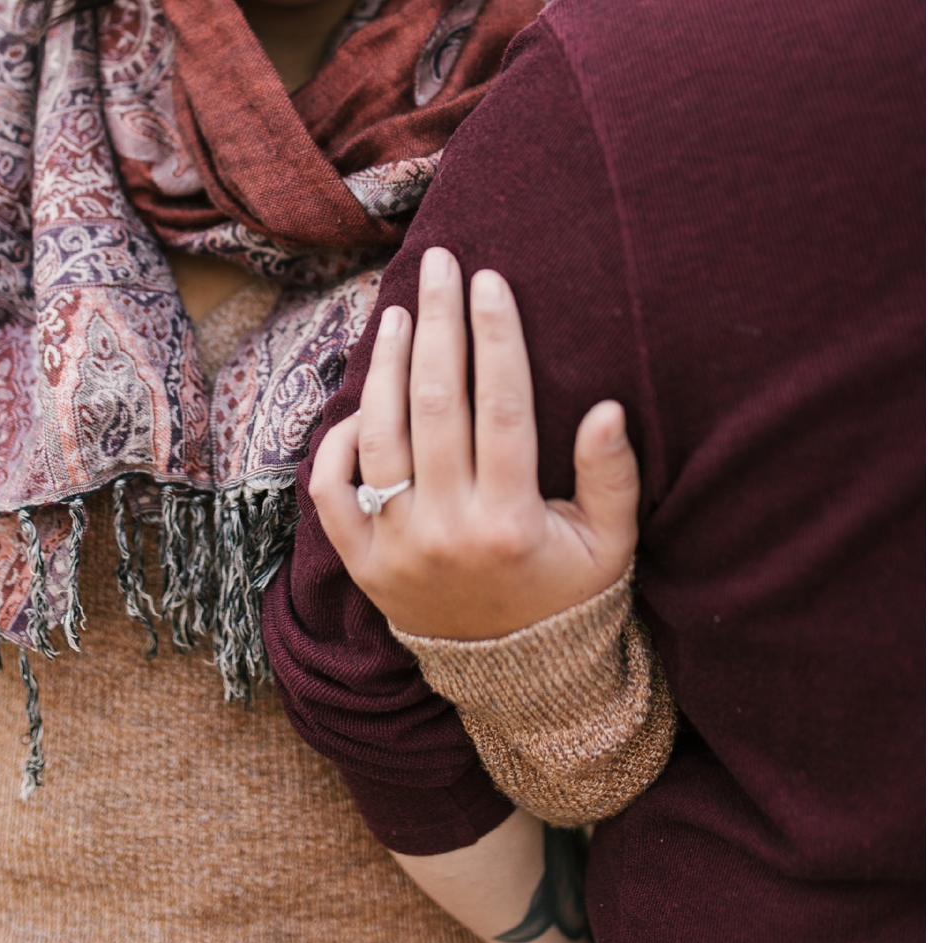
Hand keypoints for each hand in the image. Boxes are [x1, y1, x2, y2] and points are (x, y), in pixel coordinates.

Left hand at [310, 248, 639, 639]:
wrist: (514, 677)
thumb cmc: (567, 595)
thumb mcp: (610, 545)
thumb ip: (610, 478)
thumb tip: (609, 407)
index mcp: (511, 521)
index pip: (500, 407)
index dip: (494, 337)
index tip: (490, 281)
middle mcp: (447, 528)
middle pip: (435, 405)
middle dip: (439, 326)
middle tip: (438, 265)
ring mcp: (395, 545)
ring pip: (379, 437)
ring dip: (387, 368)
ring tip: (401, 314)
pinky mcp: (360, 560)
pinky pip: (332, 489)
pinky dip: (338, 441)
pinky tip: (361, 400)